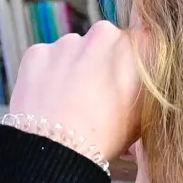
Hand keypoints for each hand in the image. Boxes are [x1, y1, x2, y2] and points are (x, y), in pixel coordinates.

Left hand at [6, 20, 145, 160]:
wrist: (59, 149)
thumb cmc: (107, 137)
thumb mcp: (143, 114)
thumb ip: (145, 86)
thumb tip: (137, 80)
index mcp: (136, 46)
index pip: (136, 45)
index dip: (125, 66)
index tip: (118, 84)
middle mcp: (103, 34)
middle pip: (101, 44)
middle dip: (97, 64)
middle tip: (92, 96)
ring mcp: (67, 42)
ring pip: (71, 52)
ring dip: (70, 69)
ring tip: (66, 103)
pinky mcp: (37, 52)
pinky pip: (44, 60)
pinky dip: (44, 76)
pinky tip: (47, 101)